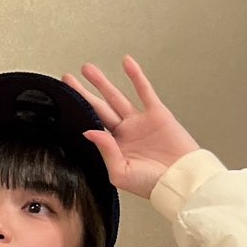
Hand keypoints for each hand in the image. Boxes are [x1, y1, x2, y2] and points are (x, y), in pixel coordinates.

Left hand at [63, 57, 198, 200]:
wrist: (183, 179)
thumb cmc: (153, 183)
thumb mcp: (121, 173)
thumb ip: (105, 152)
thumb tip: (89, 132)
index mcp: (113, 149)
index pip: (91, 126)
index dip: (77, 114)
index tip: (62, 103)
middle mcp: (124, 134)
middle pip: (98, 108)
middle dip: (83, 94)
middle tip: (67, 80)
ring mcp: (139, 122)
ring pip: (116, 97)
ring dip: (102, 83)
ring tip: (87, 69)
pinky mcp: (157, 114)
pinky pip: (144, 90)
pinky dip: (135, 76)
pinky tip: (127, 63)